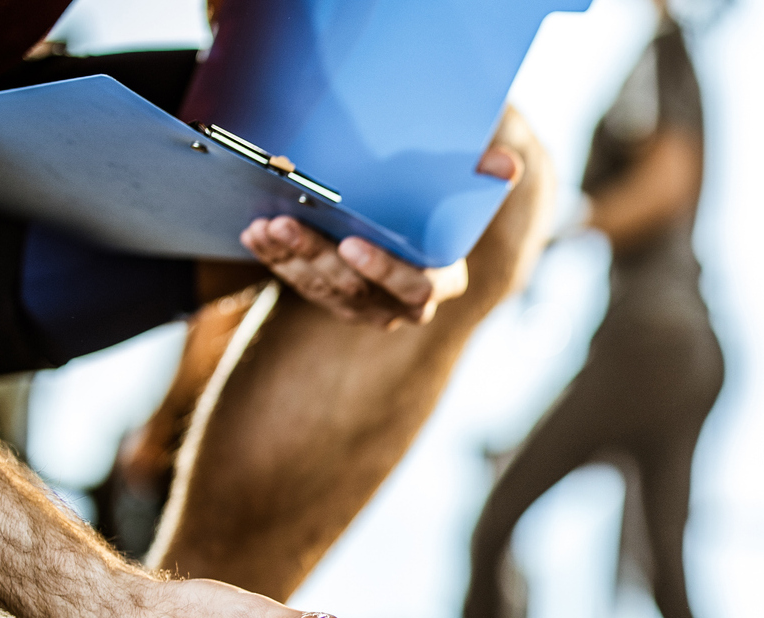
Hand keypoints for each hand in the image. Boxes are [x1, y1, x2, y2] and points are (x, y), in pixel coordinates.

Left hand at [238, 146, 520, 329]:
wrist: (414, 230)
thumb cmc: (439, 208)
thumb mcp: (464, 194)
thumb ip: (483, 178)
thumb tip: (508, 163)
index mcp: (441, 281)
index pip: (416, 287)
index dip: (384, 270)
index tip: (352, 243)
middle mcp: (402, 305)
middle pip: (357, 288)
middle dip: (318, 255)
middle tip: (287, 223)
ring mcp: (366, 307)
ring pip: (324, 289)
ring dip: (291, 258)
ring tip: (266, 226)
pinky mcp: (334, 300)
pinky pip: (302, 286)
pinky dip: (276, 261)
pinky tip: (254, 235)